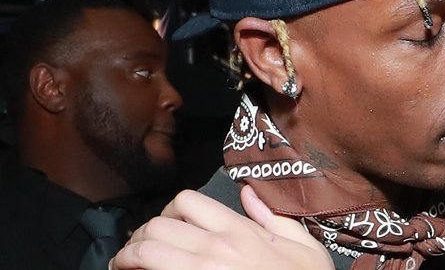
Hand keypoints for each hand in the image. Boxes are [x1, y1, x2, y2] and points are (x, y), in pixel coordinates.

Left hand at [110, 186, 331, 269]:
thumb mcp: (304, 247)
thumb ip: (272, 218)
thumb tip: (248, 194)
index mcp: (240, 230)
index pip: (185, 202)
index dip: (166, 213)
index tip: (165, 229)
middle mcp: (216, 248)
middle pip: (156, 226)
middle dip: (140, 237)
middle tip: (139, 251)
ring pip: (145, 252)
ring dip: (129, 258)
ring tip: (128, 267)